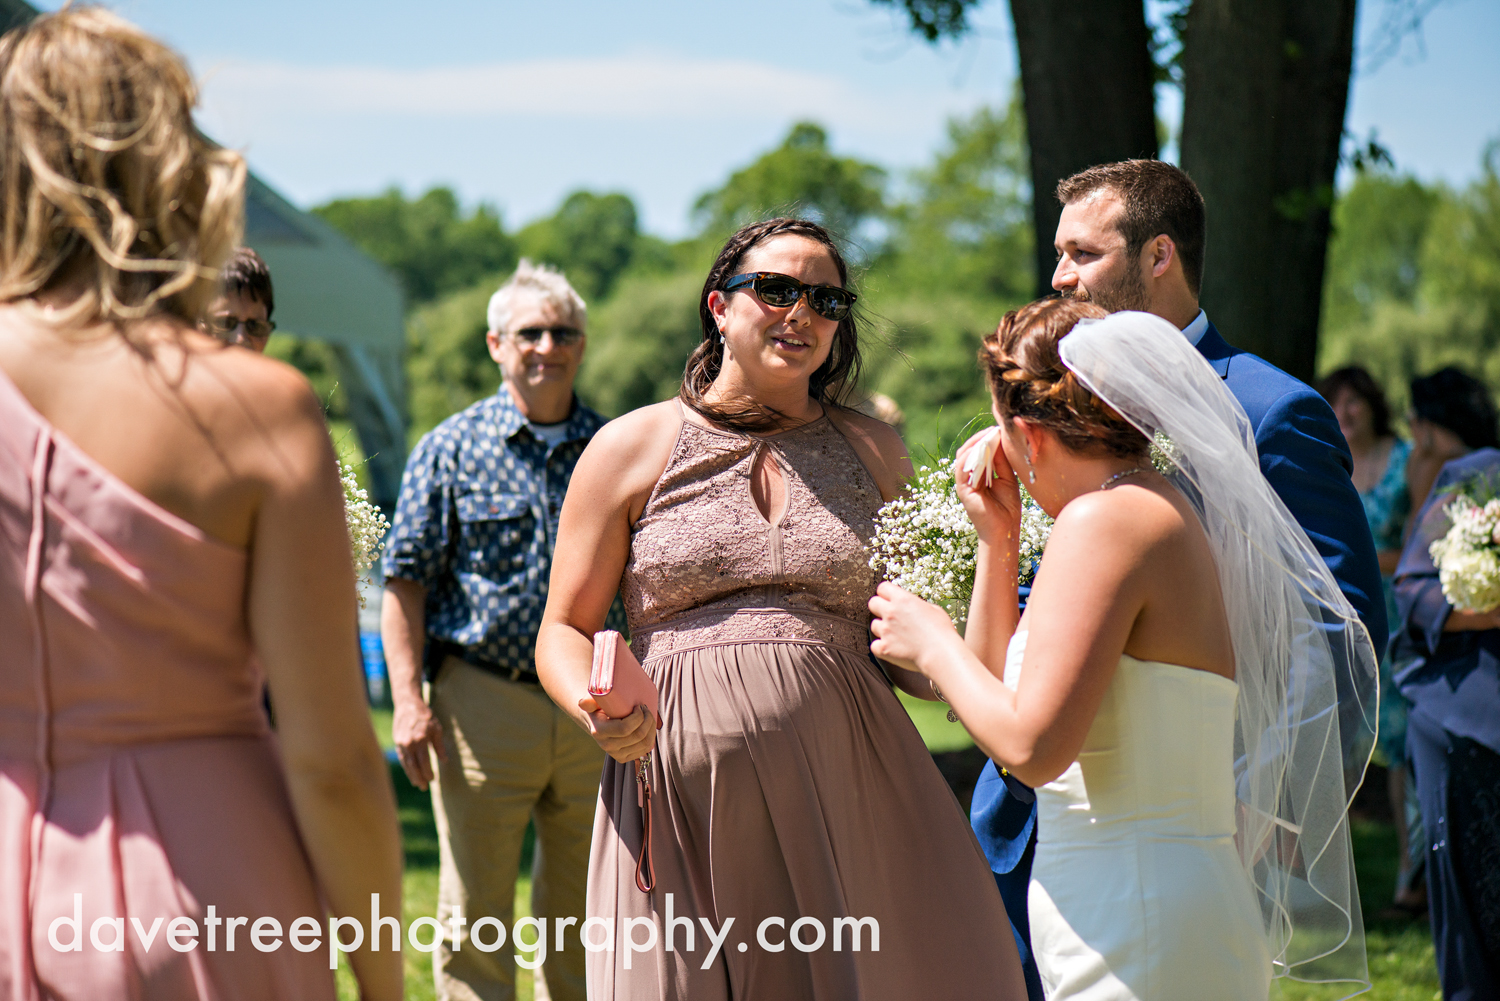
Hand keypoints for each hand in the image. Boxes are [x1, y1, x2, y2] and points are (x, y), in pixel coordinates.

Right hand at [392, 694, 447, 789]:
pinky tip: (411, 773)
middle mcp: (409, 743)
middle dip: (419, 778)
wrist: (408, 705)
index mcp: (421, 740)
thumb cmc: (426, 717)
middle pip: (414, 766)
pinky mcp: (397, 743)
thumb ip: (440, 746)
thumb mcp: (437, 729)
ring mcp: (401, 743)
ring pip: (406, 764)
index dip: (428, 772)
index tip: (432, 779)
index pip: (424, 761)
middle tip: (424, 787)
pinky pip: (402, 758)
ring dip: (412, 775)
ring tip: (418, 784)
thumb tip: (445, 761)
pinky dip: (407, 767)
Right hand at [578, 699, 656, 762]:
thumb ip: (589, 701)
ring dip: (651, 727)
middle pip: (638, 735)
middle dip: (647, 719)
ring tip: (648, 715)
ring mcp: (617, 754)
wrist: (596, 720)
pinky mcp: (625, 757)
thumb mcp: (593, 700)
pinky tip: (648, 726)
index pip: (625, 728)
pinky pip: (645, 749)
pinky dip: (651, 736)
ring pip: (645, 743)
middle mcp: (608, 746)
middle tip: (645, 708)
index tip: (638, 706)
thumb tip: (583, 703)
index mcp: (600, 731)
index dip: (638, 717)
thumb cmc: (598, 706)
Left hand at [869, 581, 960, 673]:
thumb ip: (916, 604)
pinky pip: (874, 645)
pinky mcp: (883, 647)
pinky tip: (893, 648)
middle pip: (872, 603)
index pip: (882, 588)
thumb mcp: (933, 609)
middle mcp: (890, 612)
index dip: (886, 594)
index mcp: (902, 599)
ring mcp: (885, 630)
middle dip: (879, 608)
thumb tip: (912, 606)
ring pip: (874, 625)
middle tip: (890, 616)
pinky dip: (882, 647)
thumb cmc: (941, 631)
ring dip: (883, 629)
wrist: (940, 653)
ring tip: (897, 636)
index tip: (890, 599)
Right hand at [953, 428, 1022, 544]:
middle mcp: (969, 478)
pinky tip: (983, 448)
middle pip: (969, 451)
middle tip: (995, 428)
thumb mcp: (1008, 479)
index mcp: (979, 475)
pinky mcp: (963, 490)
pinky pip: (962, 469)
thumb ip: (1002, 461)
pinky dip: (971, 456)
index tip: (1000, 429)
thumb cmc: (1007, 508)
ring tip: (989, 435)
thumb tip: (1001, 439)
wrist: (1004, 531)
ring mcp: (964, 484)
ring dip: (976, 443)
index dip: (987, 439)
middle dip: (981, 438)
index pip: (979, 452)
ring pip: (964, 457)